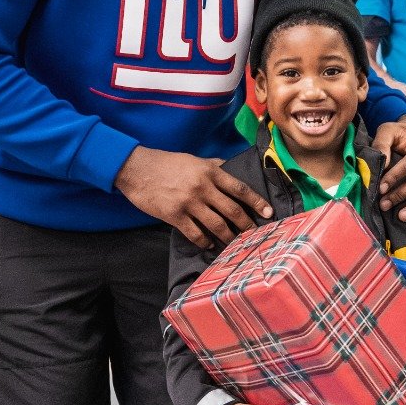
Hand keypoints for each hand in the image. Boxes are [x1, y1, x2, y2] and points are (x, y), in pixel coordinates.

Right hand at [114, 146, 272, 246]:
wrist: (137, 169)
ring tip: (234, 243)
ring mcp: (189, 203)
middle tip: (254, 235)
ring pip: (217, 225)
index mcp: (210, 172)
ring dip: (228, 237)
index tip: (268, 212)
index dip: (256, 202)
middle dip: (246, 225)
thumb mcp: (193, 159)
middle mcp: (203, 187)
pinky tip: (209, 245)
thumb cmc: (166, 163)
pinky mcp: (175, 216)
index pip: (240, 188)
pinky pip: (195, 234)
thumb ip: (213, 165)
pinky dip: (205, 242)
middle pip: (232, 210)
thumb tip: (229, 168)